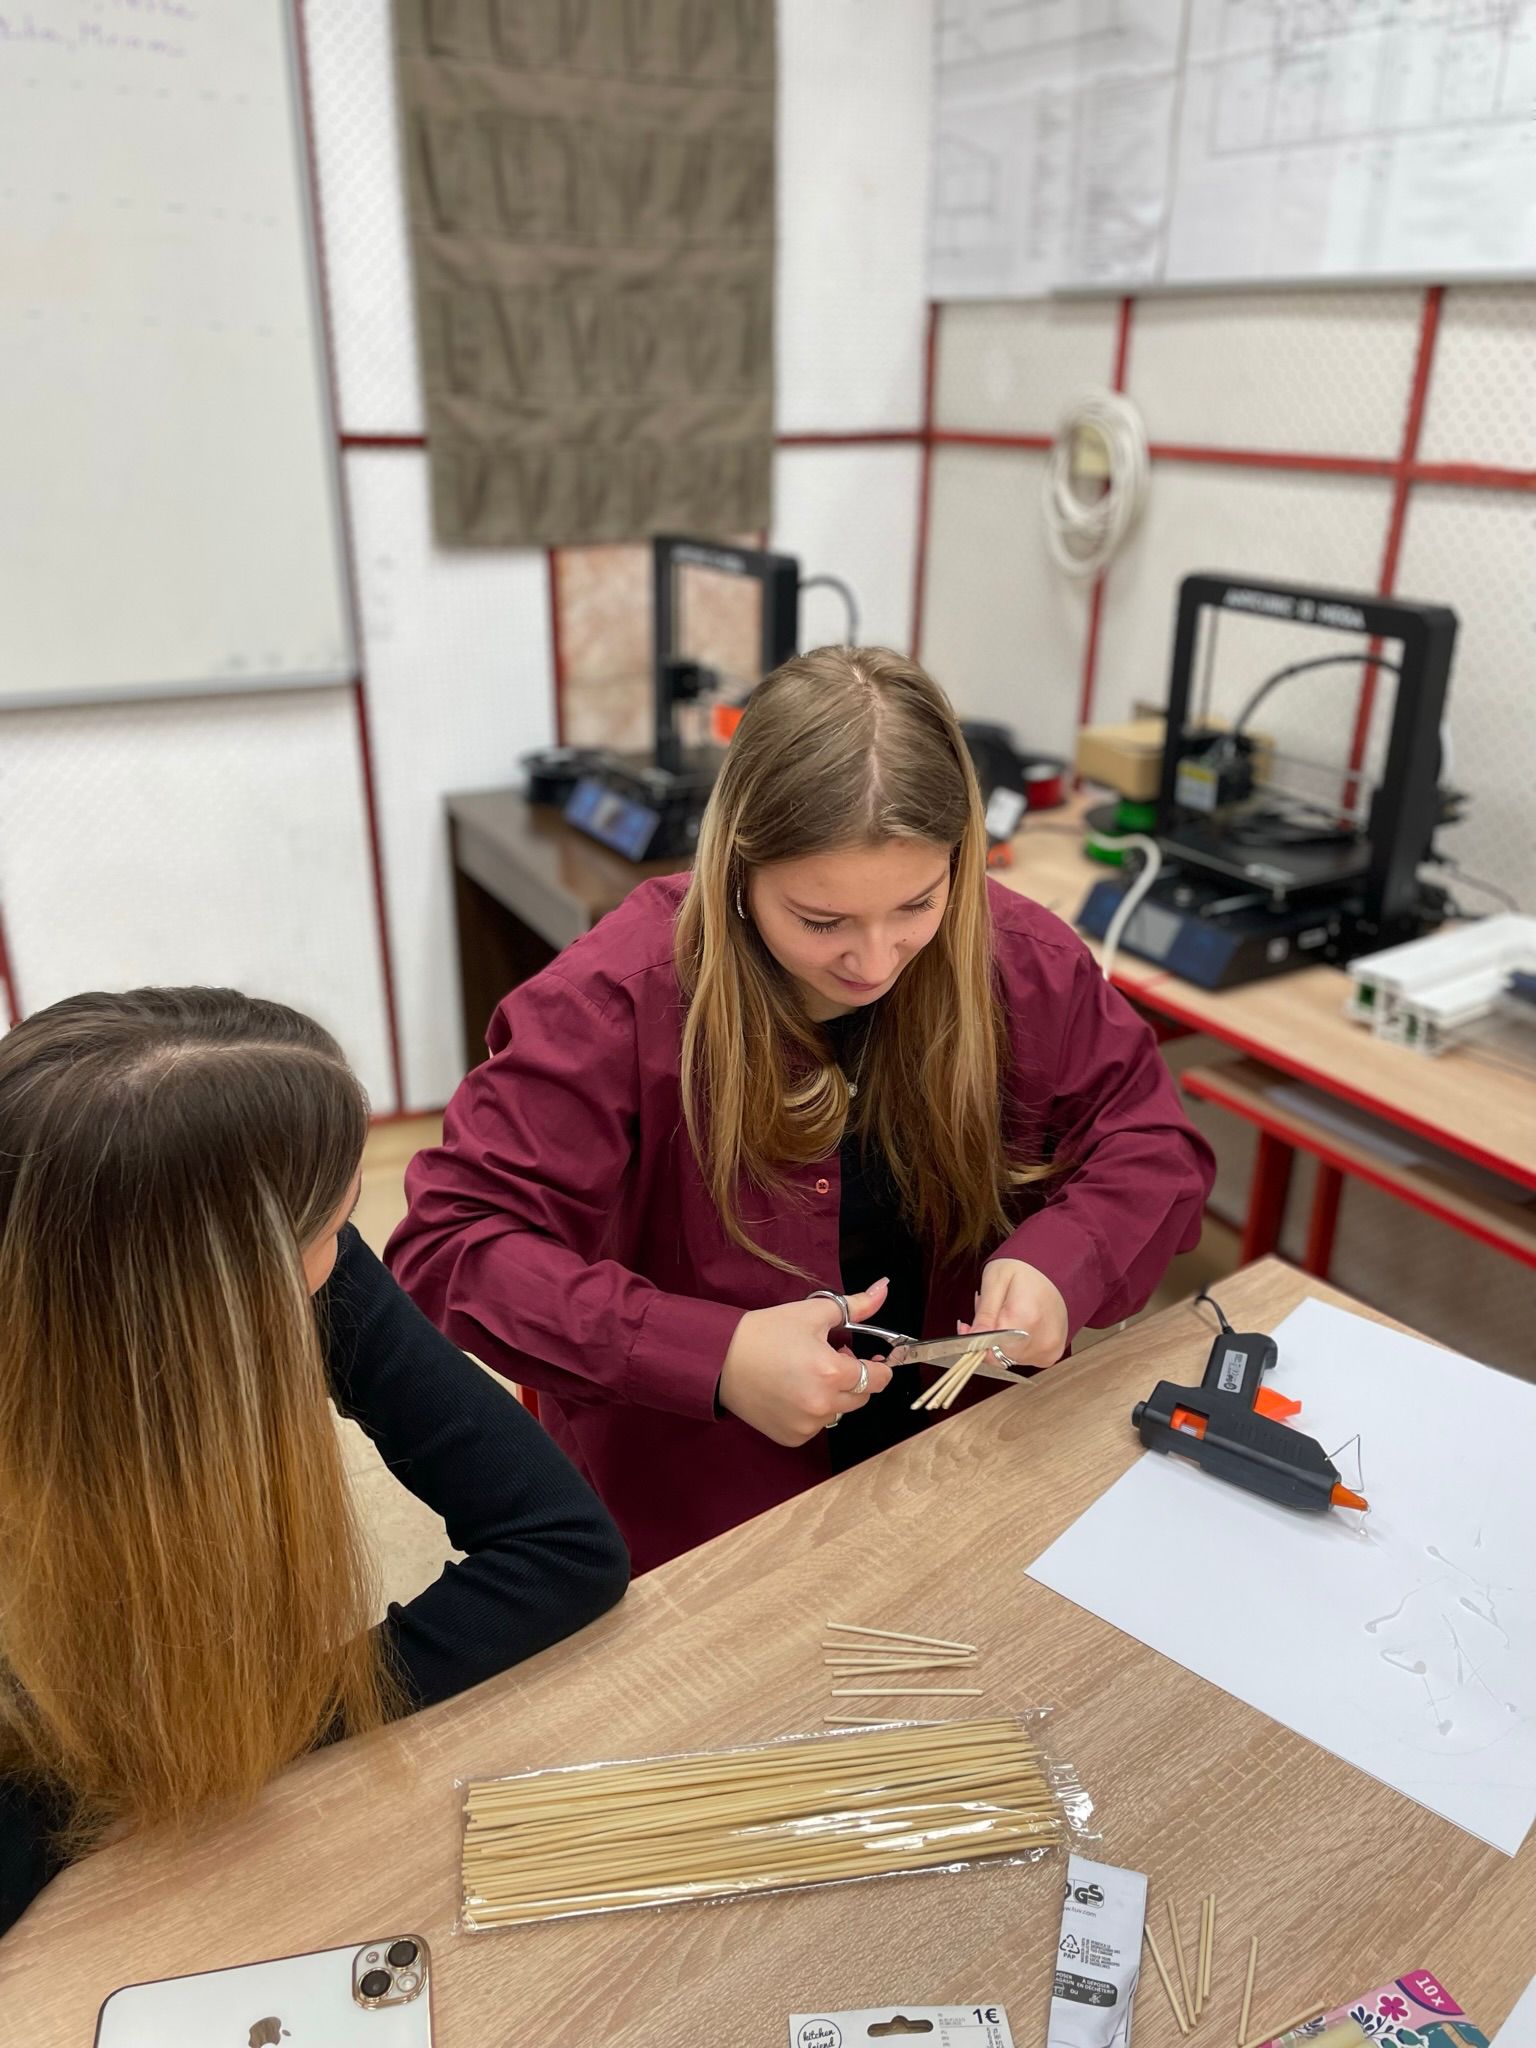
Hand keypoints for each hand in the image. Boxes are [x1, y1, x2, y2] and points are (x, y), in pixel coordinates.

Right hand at [719, 1280, 894, 1446]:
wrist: (721, 1359)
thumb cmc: (766, 1333)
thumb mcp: (813, 1312)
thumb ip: (855, 1305)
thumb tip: (883, 1289)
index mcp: (832, 1372)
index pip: (878, 1378)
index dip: (878, 1366)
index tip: (870, 1359)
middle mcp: (823, 1404)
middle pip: (861, 1396)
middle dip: (853, 1377)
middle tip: (828, 1358)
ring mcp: (807, 1425)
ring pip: (839, 1411)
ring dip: (833, 1395)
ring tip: (807, 1373)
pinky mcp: (792, 1437)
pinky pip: (816, 1425)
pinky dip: (812, 1411)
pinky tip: (792, 1391)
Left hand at [964, 1258, 1068, 1369]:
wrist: (1054, 1270)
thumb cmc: (1024, 1271)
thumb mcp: (994, 1281)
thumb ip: (984, 1314)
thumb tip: (972, 1339)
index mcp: (1027, 1319)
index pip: (989, 1349)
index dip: (974, 1340)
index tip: (967, 1327)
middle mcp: (1042, 1339)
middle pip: (998, 1355)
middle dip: (987, 1338)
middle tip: (990, 1313)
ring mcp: (1049, 1350)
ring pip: (1008, 1358)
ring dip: (1000, 1342)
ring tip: (1006, 1316)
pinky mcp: (1051, 1354)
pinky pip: (1022, 1359)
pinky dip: (1014, 1346)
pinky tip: (1018, 1325)